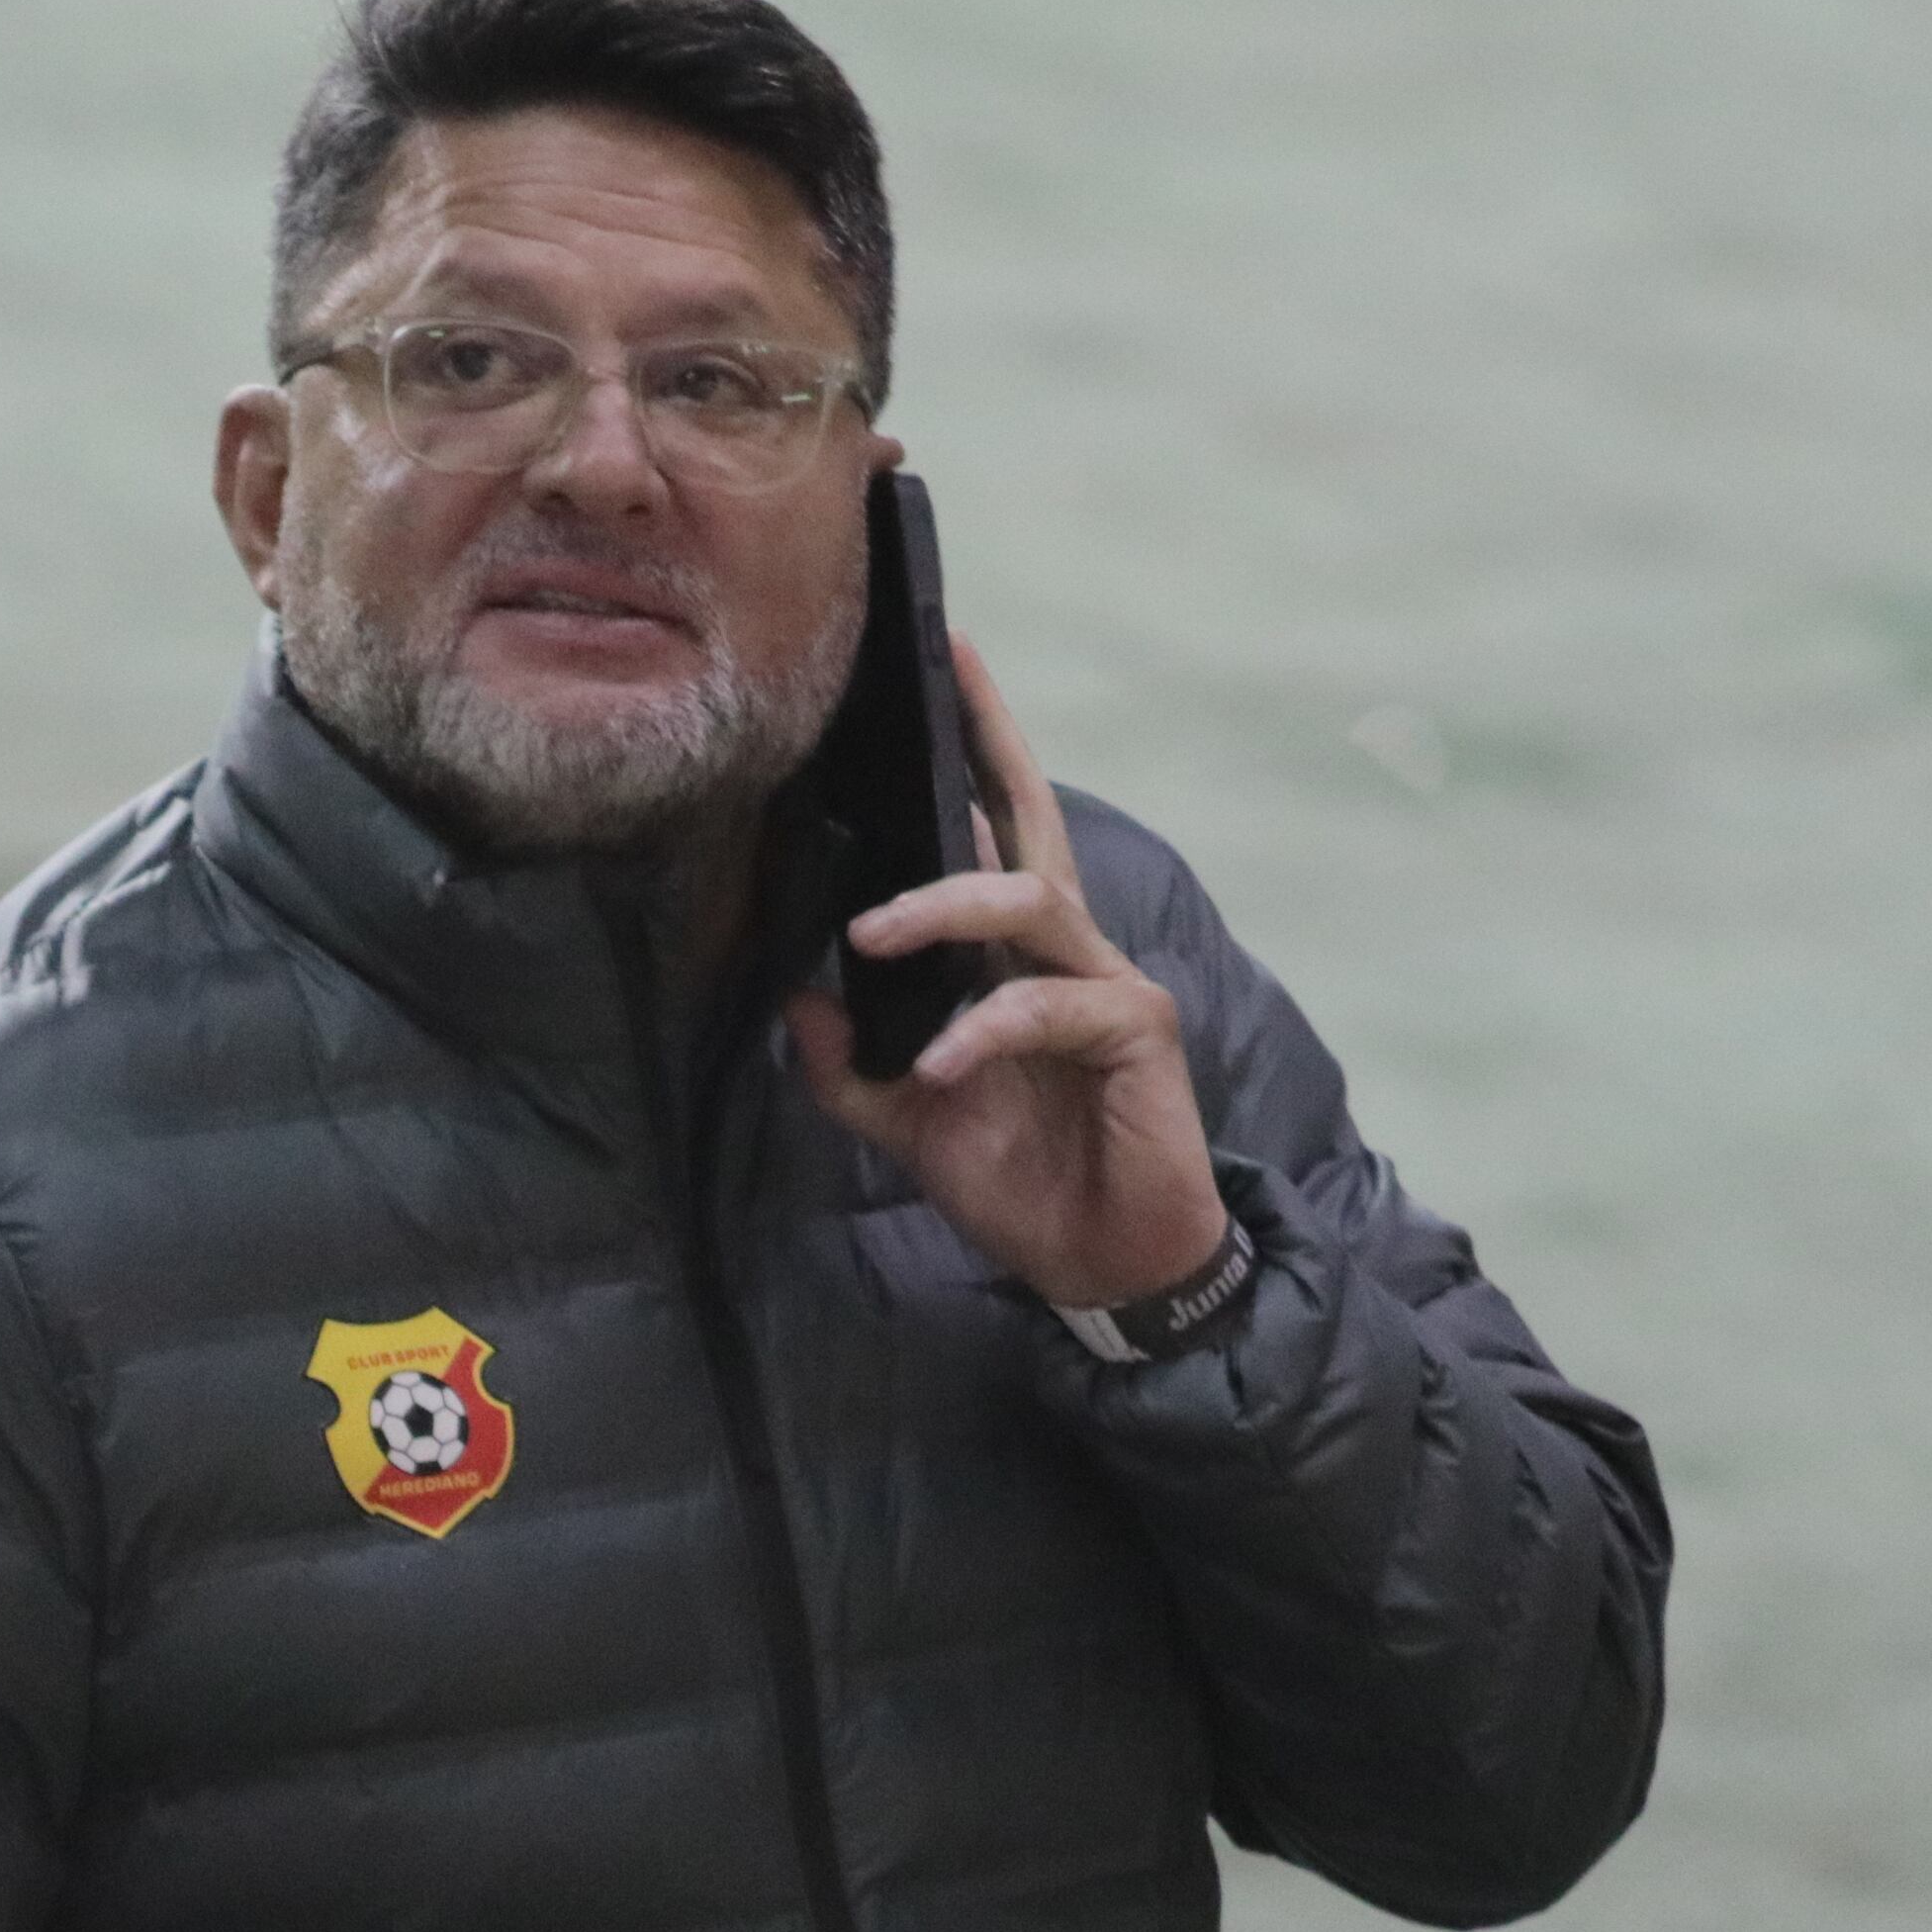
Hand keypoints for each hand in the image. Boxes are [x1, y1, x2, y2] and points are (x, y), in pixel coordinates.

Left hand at [789, 634, 1233, 1310]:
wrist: (1104, 1267)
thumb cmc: (1024, 1182)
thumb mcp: (911, 1124)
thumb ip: (853, 1069)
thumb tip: (795, 1002)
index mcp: (1010, 960)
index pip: (988, 836)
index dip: (965, 757)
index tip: (928, 675)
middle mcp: (1063, 952)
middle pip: (1033, 818)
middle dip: (992, 738)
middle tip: (951, 664)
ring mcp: (1105, 985)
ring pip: (1030, 902)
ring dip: (943, 908)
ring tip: (872, 937)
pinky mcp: (1137, 1033)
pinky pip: (1049, 1007)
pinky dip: (987, 1032)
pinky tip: (941, 1071)